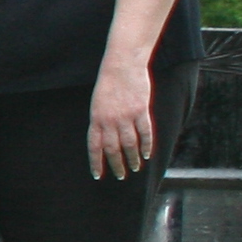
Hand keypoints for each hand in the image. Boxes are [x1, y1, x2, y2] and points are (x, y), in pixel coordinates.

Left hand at [89, 55, 157, 177]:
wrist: (122, 65)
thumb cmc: (108, 85)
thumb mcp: (97, 104)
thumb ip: (101, 122)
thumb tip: (105, 141)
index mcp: (96, 119)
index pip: (94, 147)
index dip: (96, 162)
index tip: (98, 175)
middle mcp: (109, 120)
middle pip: (112, 149)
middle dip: (116, 165)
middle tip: (120, 176)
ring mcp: (126, 116)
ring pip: (129, 144)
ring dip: (132, 159)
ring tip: (135, 168)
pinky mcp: (141, 111)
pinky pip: (145, 133)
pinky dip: (146, 146)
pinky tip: (147, 155)